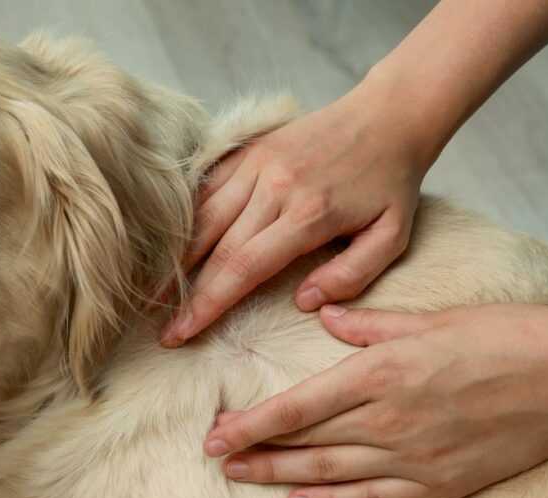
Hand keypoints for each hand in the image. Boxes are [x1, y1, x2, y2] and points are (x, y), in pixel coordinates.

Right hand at [161, 81, 431, 347]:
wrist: (388, 115)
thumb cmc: (392, 183)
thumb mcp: (393, 236)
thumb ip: (352, 275)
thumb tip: (305, 302)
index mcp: (308, 214)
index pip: (244, 267)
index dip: (208, 304)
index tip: (183, 333)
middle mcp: (275, 187)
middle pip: (215, 248)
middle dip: (185, 293)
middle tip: (164, 329)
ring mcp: (257, 164)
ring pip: (202, 217)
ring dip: (176, 258)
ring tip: (155, 292)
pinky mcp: (249, 151)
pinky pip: (207, 188)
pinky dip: (186, 219)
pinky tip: (172, 247)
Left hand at [203, 304, 547, 497]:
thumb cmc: (503, 338)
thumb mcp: (430, 318)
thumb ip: (368, 324)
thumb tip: (323, 314)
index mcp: (381, 373)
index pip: (298, 405)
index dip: (251, 423)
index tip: (214, 434)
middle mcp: (388, 420)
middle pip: (305, 441)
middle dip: (255, 449)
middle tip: (215, 456)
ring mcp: (412, 458)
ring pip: (329, 472)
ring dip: (279, 475)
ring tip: (242, 476)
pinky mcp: (437, 484)